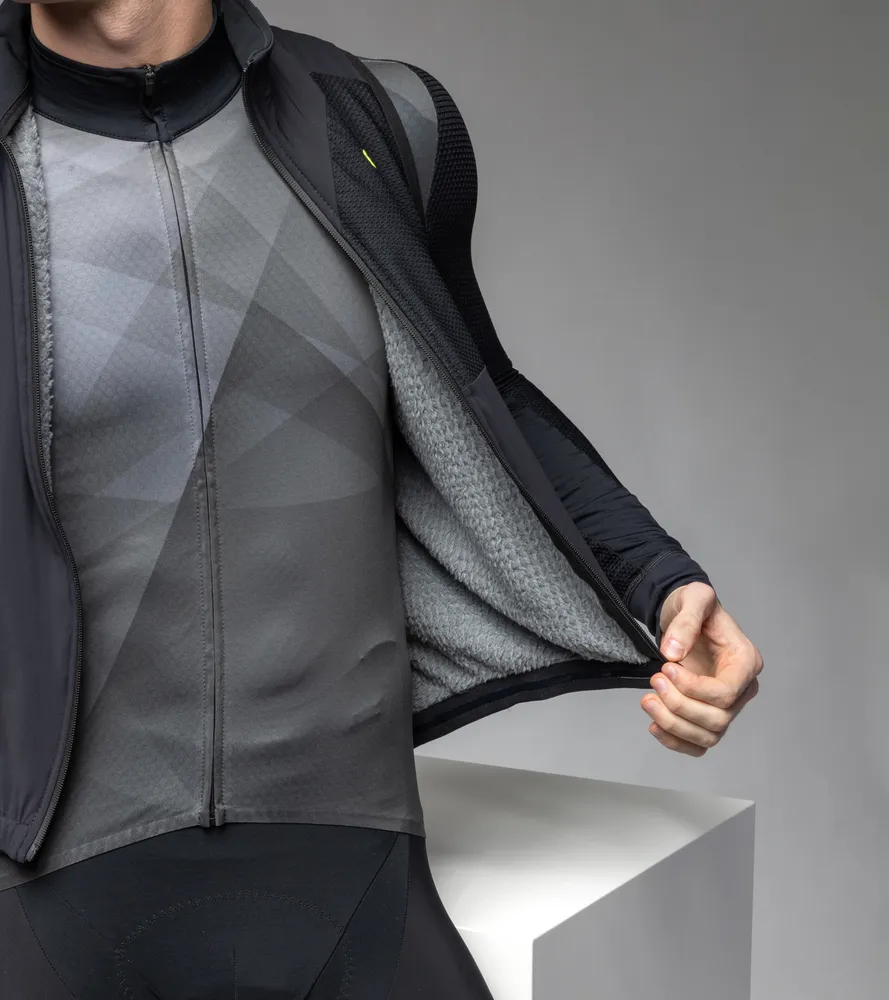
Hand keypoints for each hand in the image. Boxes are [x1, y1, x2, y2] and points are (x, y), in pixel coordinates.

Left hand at [640, 582, 762, 755]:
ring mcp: (726, 705)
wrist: (684, 615)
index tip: (667, 669)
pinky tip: (654, 725)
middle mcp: (741, 688)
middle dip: (680, 705)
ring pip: (708, 736)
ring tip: (648, 701)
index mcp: (745, 661)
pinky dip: (676, 740)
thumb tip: (674, 652)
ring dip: (673, 725)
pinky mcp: (707, 714)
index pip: (725, 693)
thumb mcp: (694, 598)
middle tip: (656, 680)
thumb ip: (686, 622)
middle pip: (718, 719)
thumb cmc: (695, 605)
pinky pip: (698, 743)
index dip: (693, 688)